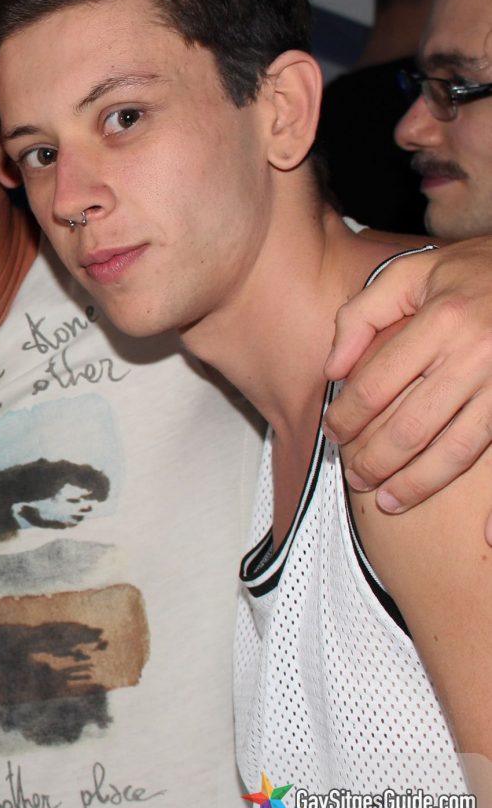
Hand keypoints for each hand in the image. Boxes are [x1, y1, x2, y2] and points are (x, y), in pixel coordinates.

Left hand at [323, 238, 491, 530]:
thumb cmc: (479, 270)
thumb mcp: (414, 272)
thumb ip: (363, 315)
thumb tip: (332, 369)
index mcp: (444, 321)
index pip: (376, 383)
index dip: (347, 415)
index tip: (332, 433)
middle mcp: (481, 355)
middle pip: (412, 425)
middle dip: (374, 459)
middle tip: (352, 478)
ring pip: (459, 449)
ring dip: (419, 483)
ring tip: (387, 502)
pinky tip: (486, 536)